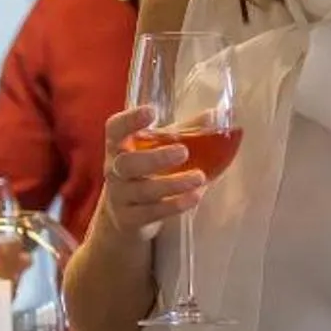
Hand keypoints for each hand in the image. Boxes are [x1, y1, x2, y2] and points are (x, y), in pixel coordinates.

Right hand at [96, 105, 210, 239]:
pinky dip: (175, 205)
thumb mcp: (159, 147)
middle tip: (183, 152)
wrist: (125, 214)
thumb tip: (215, 114)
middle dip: (155, 158)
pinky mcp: (131, 218)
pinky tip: (196, 196)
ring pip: (143, 190)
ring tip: (200, 177)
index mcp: (118, 146)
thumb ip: (184, 131)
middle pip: (127, 163)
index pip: (115, 129)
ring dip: (173, 184)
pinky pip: (152, 212)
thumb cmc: (145, 170)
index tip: (151, 111)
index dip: (129, 120)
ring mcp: (120, 196)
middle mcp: (115, 170)